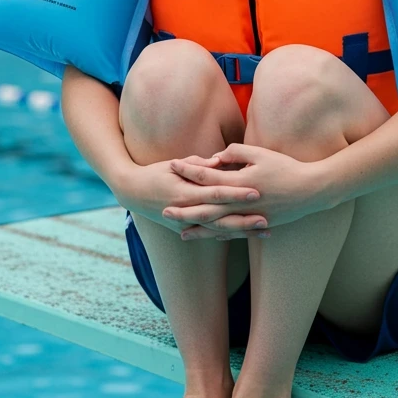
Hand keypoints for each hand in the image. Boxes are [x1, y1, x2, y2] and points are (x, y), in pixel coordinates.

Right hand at [114, 155, 268, 236]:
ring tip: (264, 231)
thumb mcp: (173, 165)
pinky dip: (230, 236)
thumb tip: (219, 160)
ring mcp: (185, 224)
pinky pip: (211, 235)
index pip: (215, 193)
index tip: (256, 192)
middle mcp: (186, 212)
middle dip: (243, 220)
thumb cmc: (154, 173)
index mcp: (184, 193)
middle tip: (265, 219)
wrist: (131, 192)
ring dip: (242, 232)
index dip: (236, 194)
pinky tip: (248, 236)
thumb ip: (197, 164)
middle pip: (220, 217)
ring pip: (218, 230)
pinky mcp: (185, 230)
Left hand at [167, 143, 330, 240]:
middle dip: (184, 209)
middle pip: (206, 207)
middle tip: (164, 211)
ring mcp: (249, 216)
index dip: (188, 170)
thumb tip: (216, 158)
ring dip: (199, 229)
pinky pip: (235, 232)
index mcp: (239, 181)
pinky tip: (209, 238)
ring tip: (181, 232)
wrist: (312, 190)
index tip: (172, 165)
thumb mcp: (260, 153)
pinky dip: (220, 235)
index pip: (206, 176)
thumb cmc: (286, 167)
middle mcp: (241, 202)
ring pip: (218, 225)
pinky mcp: (258, 224)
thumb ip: (236, 153)